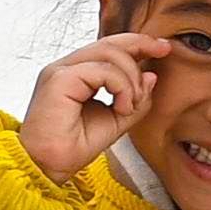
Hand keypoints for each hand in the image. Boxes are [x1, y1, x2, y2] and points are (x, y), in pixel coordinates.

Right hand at [18, 33, 176, 187]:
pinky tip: (121, 108)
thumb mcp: (115, 121)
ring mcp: (60, 70)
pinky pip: (103, 70)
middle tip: (164, 50)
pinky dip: (121, 87)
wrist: (47, 167)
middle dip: (141, 43)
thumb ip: (134, 99)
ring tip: (131, 104)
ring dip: (131, 78)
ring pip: (109, 52)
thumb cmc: (70, 148)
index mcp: (75, 74)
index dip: (136, 43)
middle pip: (109, 42)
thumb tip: (151, 76)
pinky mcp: (60, 79)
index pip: (107, 48)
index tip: (162, 48)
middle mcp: (65, 67)